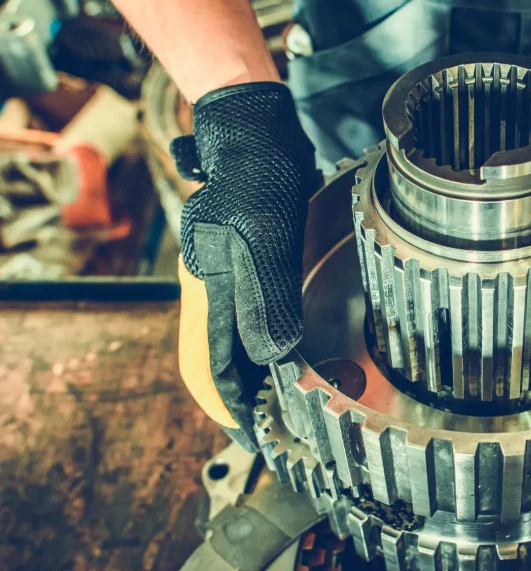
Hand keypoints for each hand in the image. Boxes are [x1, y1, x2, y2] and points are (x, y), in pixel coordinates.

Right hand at [172, 82, 317, 449]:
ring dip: (249, 375)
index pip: (213, 369)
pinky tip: (283, 350)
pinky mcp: (241, 263)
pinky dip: (258, 344)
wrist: (254, 131)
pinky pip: (243, 318)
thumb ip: (266, 298)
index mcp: (208, 292)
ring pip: (228, 342)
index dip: (235, 408)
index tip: (256, 440)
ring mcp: (222, 277)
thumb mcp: (265, 237)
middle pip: (214, 363)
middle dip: (237, 401)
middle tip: (270, 430)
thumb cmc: (259, 178)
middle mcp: (209, 291)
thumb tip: (271, 357)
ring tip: (279, 401)